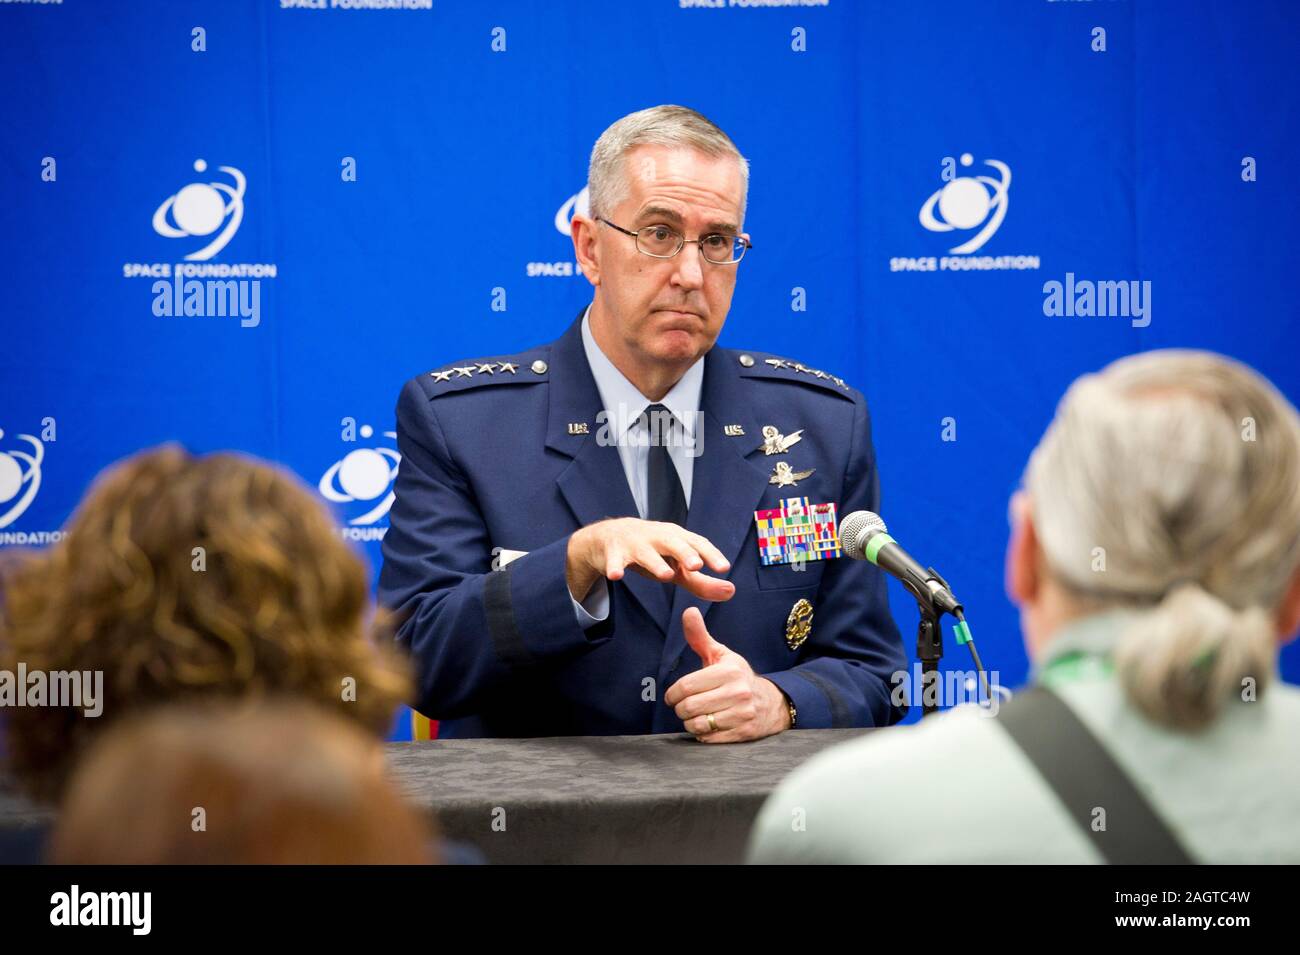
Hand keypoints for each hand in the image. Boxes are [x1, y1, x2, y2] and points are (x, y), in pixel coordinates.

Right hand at [566, 518, 734, 603]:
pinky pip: (614, 561)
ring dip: (655, 562)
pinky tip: (616, 576)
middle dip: (685, 552)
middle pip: (673, 542)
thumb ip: (702, 582)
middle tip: (696, 566)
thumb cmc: (653, 552)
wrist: (609, 536)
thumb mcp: (677, 567)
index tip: (724, 568)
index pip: (697, 543)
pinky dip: (615, 567)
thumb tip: (731, 592)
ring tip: (666, 576)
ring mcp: (635, 543)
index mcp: (676, 537)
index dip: (711, 554)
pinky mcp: (614, 553)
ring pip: (646, 552)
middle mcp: (657, 537)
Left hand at [664, 607, 791, 742]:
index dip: (673, 694)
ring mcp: (742, 714)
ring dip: (689, 722)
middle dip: (680, 709)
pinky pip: (709, 738)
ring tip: (694, 715)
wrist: (771, 703)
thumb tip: (688, 610)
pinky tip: (707, 725)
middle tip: (682, 707)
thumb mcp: (721, 655)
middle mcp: (738, 692)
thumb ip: (700, 636)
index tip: (672, 696)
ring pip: (697, 724)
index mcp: (729, 671)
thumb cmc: (738, 677)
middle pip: (689, 707)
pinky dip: (702, 734)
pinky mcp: (743, 733)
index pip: (687, 686)